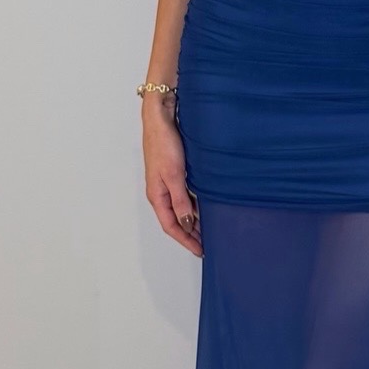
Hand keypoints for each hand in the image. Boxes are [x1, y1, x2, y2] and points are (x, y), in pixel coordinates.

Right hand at [143, 95, 201, 255]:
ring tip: (211, 229)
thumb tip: (187, 223)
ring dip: (195, 220)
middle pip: (176, 220)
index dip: (186, 240)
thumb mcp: (174, 175)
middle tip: (209, 243)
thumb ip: (180, 200)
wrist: (160, 118)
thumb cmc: (163, 143)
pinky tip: (207, 206)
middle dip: (191, 234)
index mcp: (157, 195)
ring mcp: (167, 183)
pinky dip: (196, 205)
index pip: (171, 226)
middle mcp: (161, 192)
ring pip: (182, 208)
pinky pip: (185, 196)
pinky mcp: (175, 173)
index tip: (200, 250)